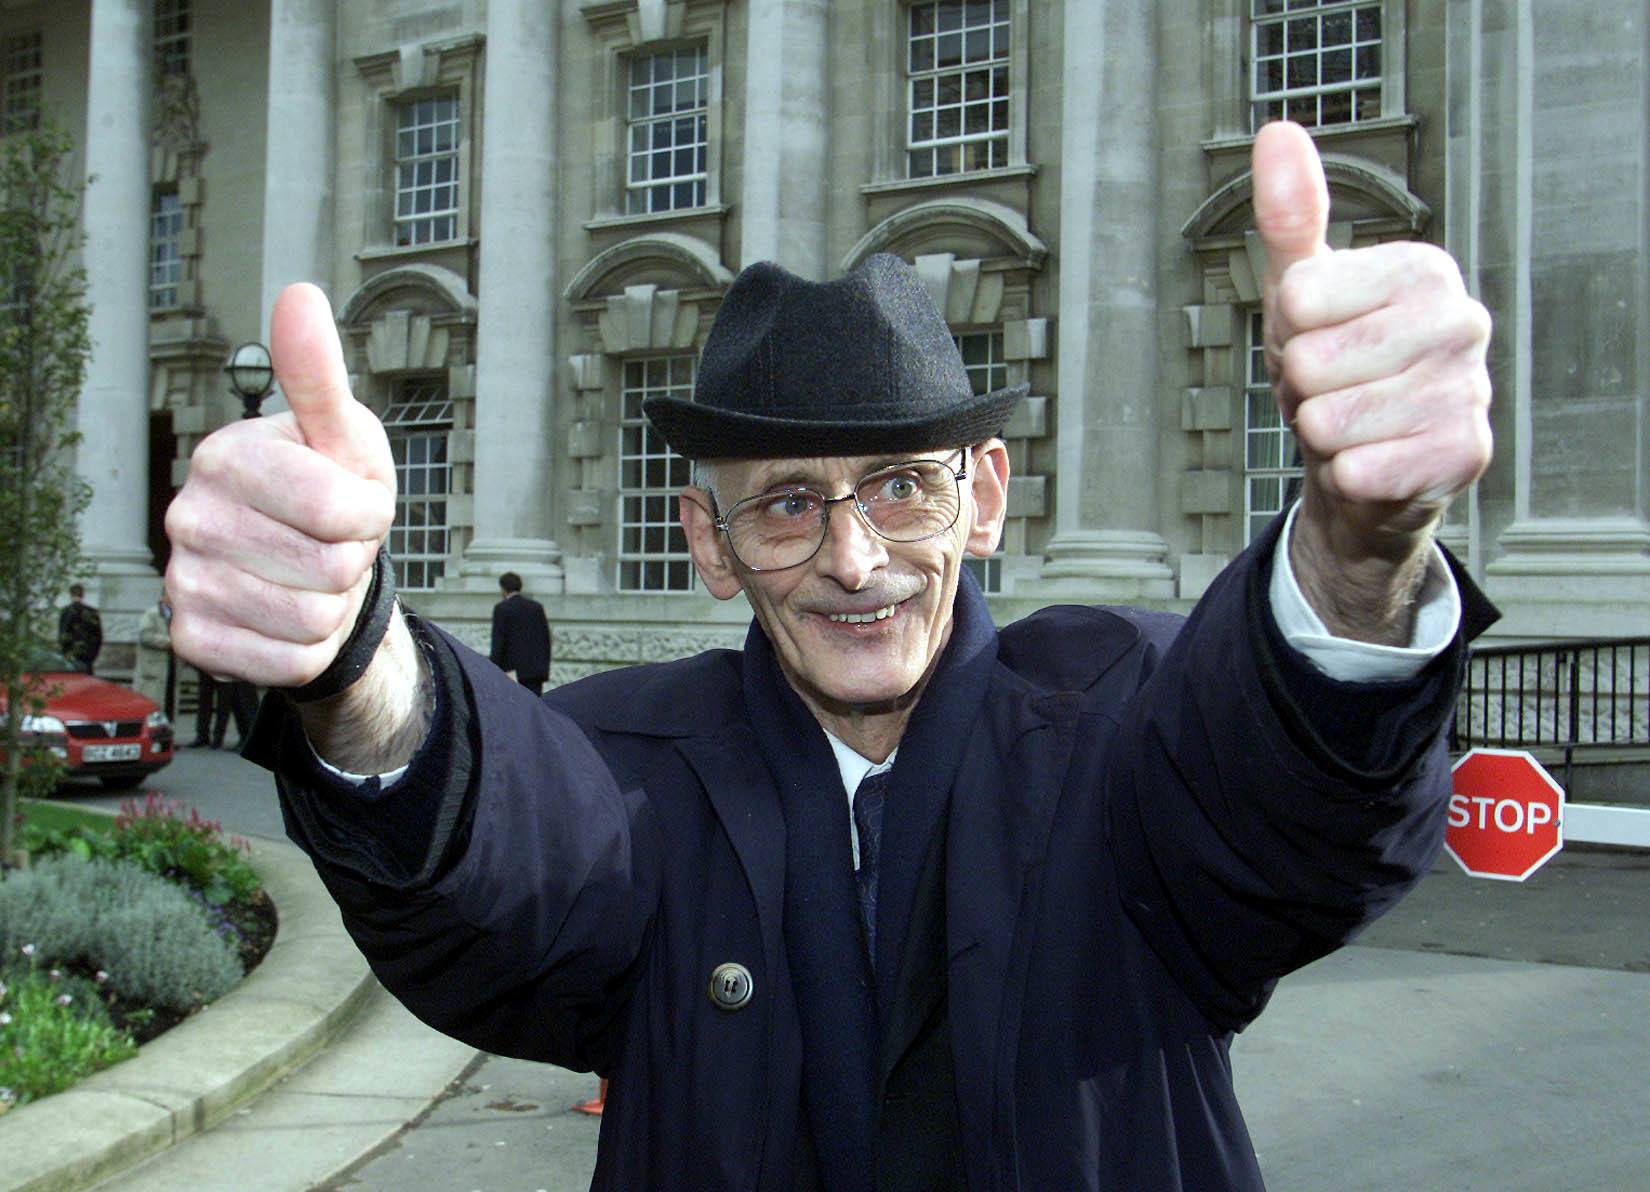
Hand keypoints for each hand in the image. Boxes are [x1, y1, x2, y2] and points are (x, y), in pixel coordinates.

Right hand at [165, 284, 396, 686]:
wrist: (308, 566)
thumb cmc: (329, 489)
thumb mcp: (342, 435)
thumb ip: (320, 375)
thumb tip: (300, 295)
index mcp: (224, 456)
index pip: (336, 509)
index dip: (369, 513)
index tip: (355, 502)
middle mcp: (188, 516)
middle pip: (331, 569)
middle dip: (353, 560)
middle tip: (332, 542)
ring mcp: (184, 580)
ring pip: (313, 621)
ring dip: (335, 606)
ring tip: (313, 577)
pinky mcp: (194, 638)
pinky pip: (288, 662)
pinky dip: (311, 648)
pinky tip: (292, 615)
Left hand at [1254, 122, 1491, 637]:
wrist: (1367, 461)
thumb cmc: (1336, 367)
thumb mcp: (1300, 290)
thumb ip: (1290, 215)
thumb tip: (1277, 135)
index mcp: (1422, 269)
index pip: (1298, 299)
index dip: (1286, 330)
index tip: (1314, 337)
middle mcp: (1460, 321)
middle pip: (1310, 362)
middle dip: (1300, 387)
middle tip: (1330, 389)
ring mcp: (1469, 389)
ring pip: (1329, 420)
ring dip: (1321, 434)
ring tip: (1350, 423)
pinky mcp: (1463, 454)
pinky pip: (1359, 470)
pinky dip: (1344, 475)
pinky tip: (1370, 461)